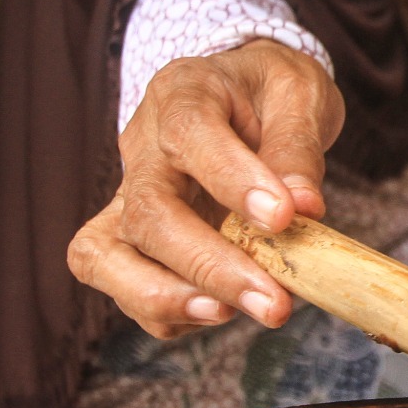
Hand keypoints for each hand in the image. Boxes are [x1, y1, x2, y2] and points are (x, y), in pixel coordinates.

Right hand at [67, 41, 342, 339]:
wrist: (246, 99)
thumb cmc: (270, 93)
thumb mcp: (298, 93)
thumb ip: (296, 145)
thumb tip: (303, 207)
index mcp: (183, 93)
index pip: (189, 134)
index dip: (231, 180)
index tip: (283, 219)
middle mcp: (142, 147)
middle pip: (147, 211)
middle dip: (208, 265)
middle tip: (275, 302)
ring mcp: (126, 196)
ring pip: (104, 255)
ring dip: (166, 298)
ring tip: (230, 315)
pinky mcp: (129, 240)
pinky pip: (123, 285)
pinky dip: (167, 312)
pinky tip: (222, 310)